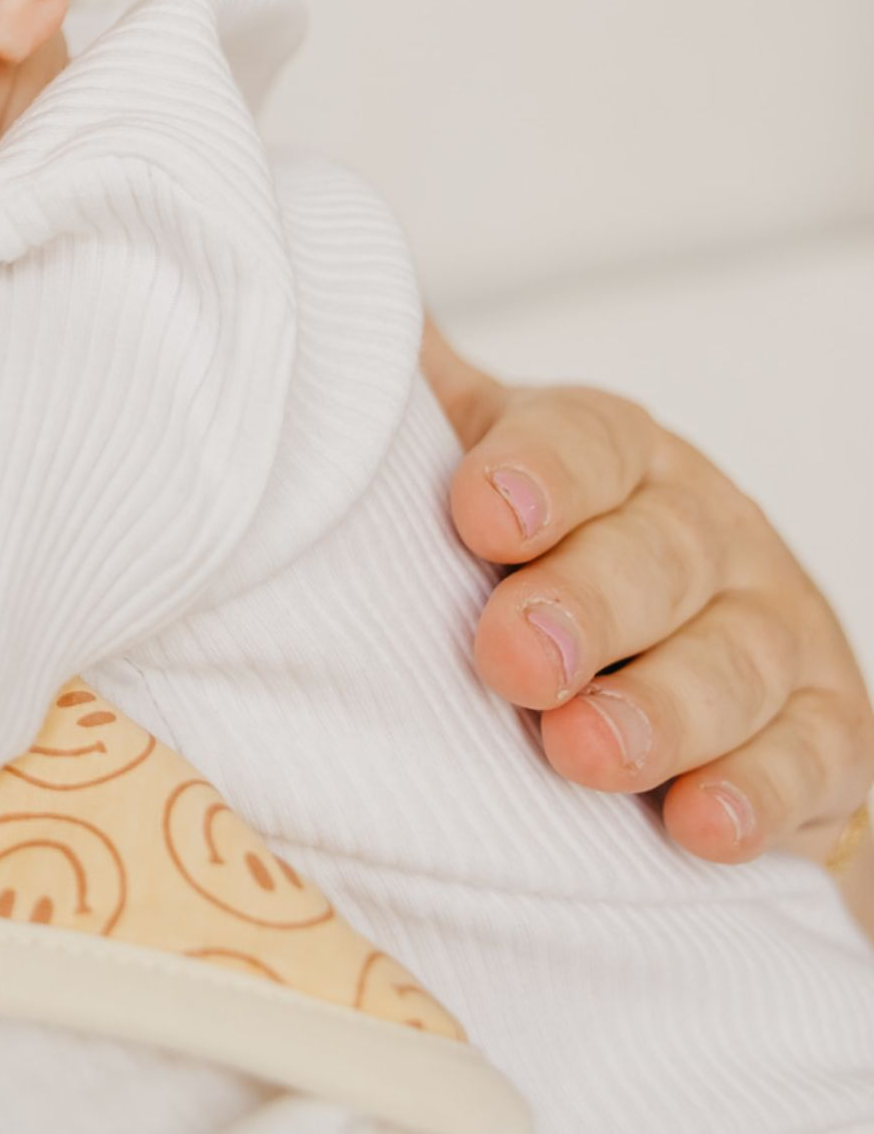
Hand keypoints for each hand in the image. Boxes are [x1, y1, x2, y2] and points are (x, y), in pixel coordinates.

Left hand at [425, 323, 873, 866]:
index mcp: (608, 453)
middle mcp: (699, 525)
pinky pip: (806, 757)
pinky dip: (753, 792)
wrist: (664, 671)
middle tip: (512, 660)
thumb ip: (406, 406)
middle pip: (656, 554)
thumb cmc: (530, 560)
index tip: (479, 518)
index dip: (536, 474)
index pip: (583, 440)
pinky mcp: (823, 728)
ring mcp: (769, 624)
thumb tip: (310, 309)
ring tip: (582, 753)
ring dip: (658, 712)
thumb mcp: (465, 467)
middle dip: (585, 607)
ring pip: (731, 662)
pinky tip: (700, 824)